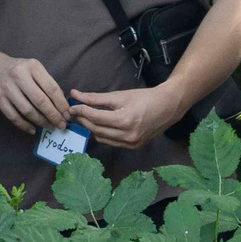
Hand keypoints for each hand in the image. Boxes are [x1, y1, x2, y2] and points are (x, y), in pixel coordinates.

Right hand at [0, 53, 71, 131]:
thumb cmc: (17, 69)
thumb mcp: (33, 68)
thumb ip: (46, 83)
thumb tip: (62, 105)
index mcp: (32, 66)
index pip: (51, 88)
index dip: (61, 104)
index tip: (68, 115)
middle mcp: (19, 75)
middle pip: (40, 101)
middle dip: (53, 116)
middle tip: (61, 125)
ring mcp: (7, 87)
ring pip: (27, 111)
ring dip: (41, 122)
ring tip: (49, 126)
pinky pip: (13, 116)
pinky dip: (25, 126)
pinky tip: (33, 129)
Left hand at [68, 85, 185, 150]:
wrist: (168, 107)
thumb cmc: (145, 98)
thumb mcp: (120, 95)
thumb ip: (96, 98)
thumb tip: (75, 94)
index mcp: (124, 121)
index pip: (95, 117)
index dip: (80, 111)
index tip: (72, 105)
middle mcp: (127, 136)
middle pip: (96, 129)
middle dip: (83, 119)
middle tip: (75, 111)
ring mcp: (131, 144)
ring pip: (101, 138)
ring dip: (91, 128)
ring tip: (85, 117)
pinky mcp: (133, 147)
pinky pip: (111, 142)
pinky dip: (103, 134)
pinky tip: (99, 125)